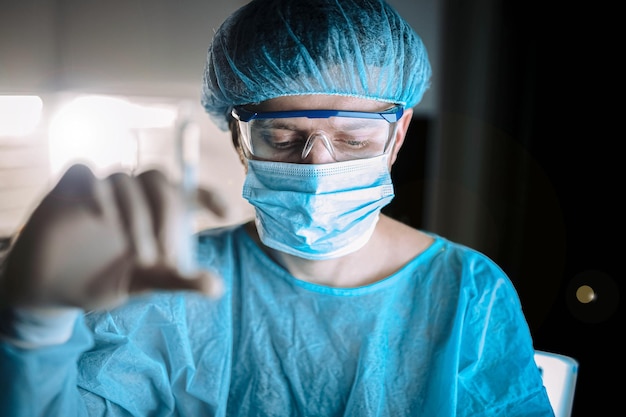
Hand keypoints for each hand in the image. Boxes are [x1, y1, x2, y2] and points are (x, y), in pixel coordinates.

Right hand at [0, 164, 226, 310]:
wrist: (52, 290)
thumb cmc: (103, 280)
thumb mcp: (143, 282)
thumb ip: (177, 280)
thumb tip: (216, 287)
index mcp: (157, 212)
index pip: (188, 192)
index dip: (209, 195)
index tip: (226, 213)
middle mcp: (133, 195)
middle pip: (158, 180)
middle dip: (166, 215)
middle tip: (163, 257)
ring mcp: (100, 188)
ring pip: (124, 179)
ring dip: (135, 215)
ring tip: (139, 257)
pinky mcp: (67, 189)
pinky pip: (83, 171)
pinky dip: (94, 188)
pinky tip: (99, 215)